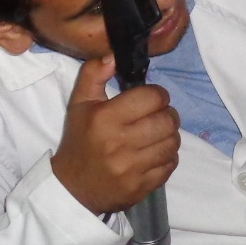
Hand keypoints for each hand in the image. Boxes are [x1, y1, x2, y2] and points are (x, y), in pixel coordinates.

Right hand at [50, 55, 180, 214]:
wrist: (72, 189)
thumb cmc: (80, 142)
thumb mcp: (79, 105)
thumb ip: (93, 75)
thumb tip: (113, 55)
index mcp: (105, 119)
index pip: (153, 97)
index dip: (158, 95)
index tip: (152, 99)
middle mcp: (120, 143)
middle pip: (168, 120)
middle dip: (168, 115)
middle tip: (158, 116)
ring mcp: (133, 167)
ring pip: (172, 142)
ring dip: (170, 136)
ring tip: (158, 135)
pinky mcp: (142, 186)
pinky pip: (171, 164)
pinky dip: (168, 157)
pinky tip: (154, 154)